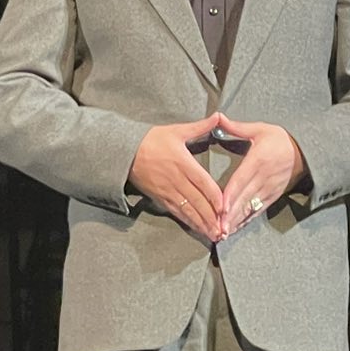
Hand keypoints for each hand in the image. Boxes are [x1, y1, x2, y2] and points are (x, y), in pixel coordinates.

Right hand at [129, 113, 225, 240]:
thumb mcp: (177, 131)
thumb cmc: (152, 140)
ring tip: (214, 234)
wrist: (125, 152)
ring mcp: (168, 191)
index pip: (203, 182)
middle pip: (197, 201)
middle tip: (224, 229)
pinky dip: (188, 221)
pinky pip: (176, 212)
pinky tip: (197, 229)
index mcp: (183, 163)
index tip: (224, 207)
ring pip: (188, 210)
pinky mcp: (160, 198)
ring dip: (201, 223)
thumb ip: (200, 127)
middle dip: (211, 216)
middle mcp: (177, 180)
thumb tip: (218, 116)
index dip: (214, 196)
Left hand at [217, 114, 305, 235]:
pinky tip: (235, 228)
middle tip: (216, 226)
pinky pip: (258, 210)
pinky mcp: (272, 196)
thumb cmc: (279, 139)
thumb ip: (237, 127)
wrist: (303, 152)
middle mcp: (264, 177)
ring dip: (236, 220)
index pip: (241, 179)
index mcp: (258, 160)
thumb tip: (219, 117)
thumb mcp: (261, 129)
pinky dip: (246, 220)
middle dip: (230, 213)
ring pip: (250, 206)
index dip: (231, 194)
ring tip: (223, 232)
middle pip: (244, 197)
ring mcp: (269, 188)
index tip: (221, 207)